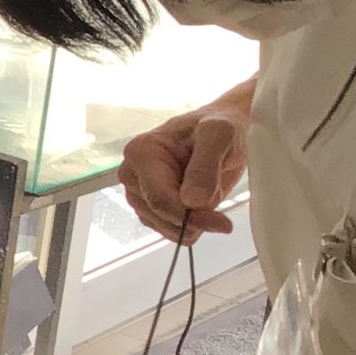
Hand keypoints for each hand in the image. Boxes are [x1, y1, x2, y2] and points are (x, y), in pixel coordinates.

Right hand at [119, 92, 251, 240]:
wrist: (223, 132)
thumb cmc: (220, 126)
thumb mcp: (219, 136)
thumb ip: (205, 167)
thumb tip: (192, 202)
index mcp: (141, 152)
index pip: (159, 198)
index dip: (190, 216)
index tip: (223, 223)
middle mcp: (132, 173)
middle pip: (158, 214)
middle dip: (192, 221)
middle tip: (222, 219)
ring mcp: (138, 190)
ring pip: (161, 226)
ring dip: (191, 226)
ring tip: (213, 210)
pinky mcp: (149, 204)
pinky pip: (165, 228)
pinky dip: (187, 228)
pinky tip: (203, 213)